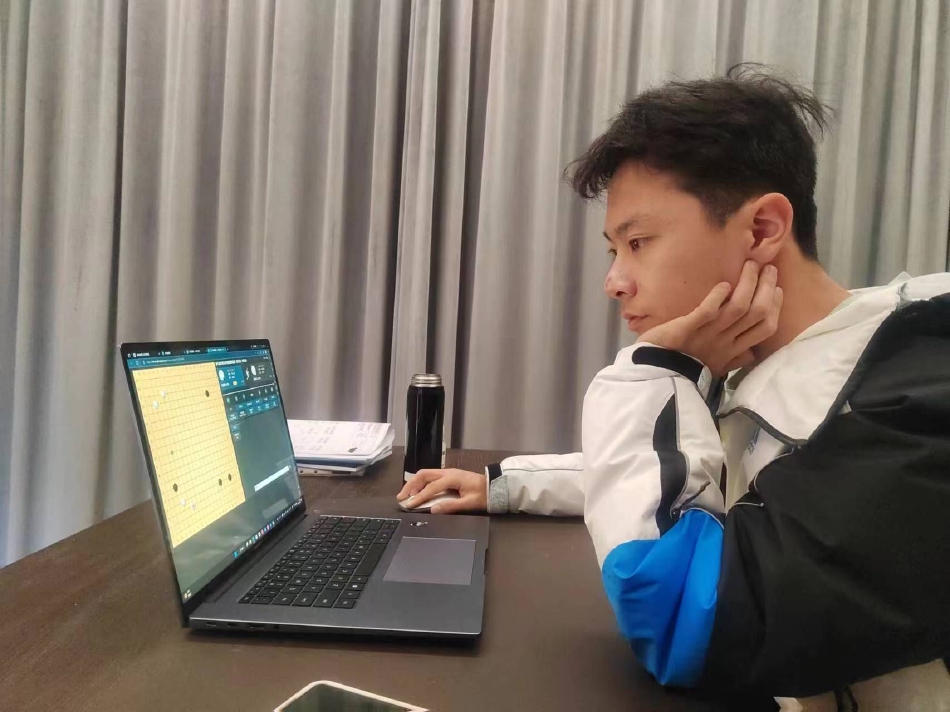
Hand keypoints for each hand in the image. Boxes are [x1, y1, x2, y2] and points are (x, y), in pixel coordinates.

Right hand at [397, 468, 487, 513]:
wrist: (494, 486)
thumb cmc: (484, 495)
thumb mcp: (469, 503)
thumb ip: (451, 506)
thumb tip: (433, 510)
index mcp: (452, 478)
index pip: (431, 488)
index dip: (419, 497)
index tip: (409, 505)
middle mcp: (447, 472)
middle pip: (423, 475)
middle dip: (410, 486)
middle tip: (401, 497)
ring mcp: (447, 472)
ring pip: (425, 474)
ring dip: (414, 483)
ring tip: (405, 495)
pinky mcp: (448, 475)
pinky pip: (430, 476)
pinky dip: (420, 482)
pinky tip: (416, 490)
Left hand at [637, 261, 782, 376]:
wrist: (656, 376)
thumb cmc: (685, 369)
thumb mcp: (715, 368)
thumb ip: (734, 359)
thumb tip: (752, 354)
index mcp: (733, 350)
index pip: (765, 328)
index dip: (776, 307)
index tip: (778, 289)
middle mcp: (726, 341)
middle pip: (757, 313)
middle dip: (766, 288)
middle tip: (768, 267)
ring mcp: (708, 334)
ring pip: (738, 307)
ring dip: (747, 283)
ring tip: (749, 265)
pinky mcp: (687, 328)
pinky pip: (708, 311)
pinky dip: (717, 297)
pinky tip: (723, 284)